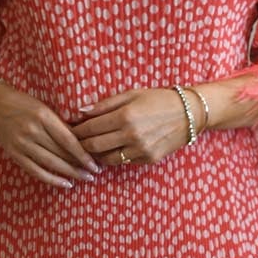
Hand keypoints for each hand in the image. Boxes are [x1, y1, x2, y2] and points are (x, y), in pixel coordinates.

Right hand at [0, 81, 100, 189]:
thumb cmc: (23, 103)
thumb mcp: (44, 107)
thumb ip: (60, 124)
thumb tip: (82, 142)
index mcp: (43, 116)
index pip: (67, 139)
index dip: (83, 154)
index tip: (95, 162)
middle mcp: (32, 131)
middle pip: (60, 153)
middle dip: (79, 165)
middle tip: (95, 173)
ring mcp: (21, 144)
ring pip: (50, 163)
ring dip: (69, 173)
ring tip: (84, 178)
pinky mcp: (14, 154)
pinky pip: (35, 171)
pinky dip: (51, 179)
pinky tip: (65, 183)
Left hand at [70, 88, 194, 166]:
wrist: (190, 113)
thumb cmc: (158, 99)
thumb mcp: (132, 94)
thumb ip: (104, 104)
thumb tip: (79, 112)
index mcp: (125, 116)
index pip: (89, 129)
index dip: (74, 131)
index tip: (66, 131)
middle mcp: (131, 135)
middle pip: (93, 147)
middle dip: (79, 145)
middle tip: (72, 143)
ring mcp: (140, 150)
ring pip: (105, 159)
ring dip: (94, 155)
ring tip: (87, 149)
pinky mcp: (147, 160)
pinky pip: (122, 162)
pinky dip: (113, 158)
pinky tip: (108, 152)